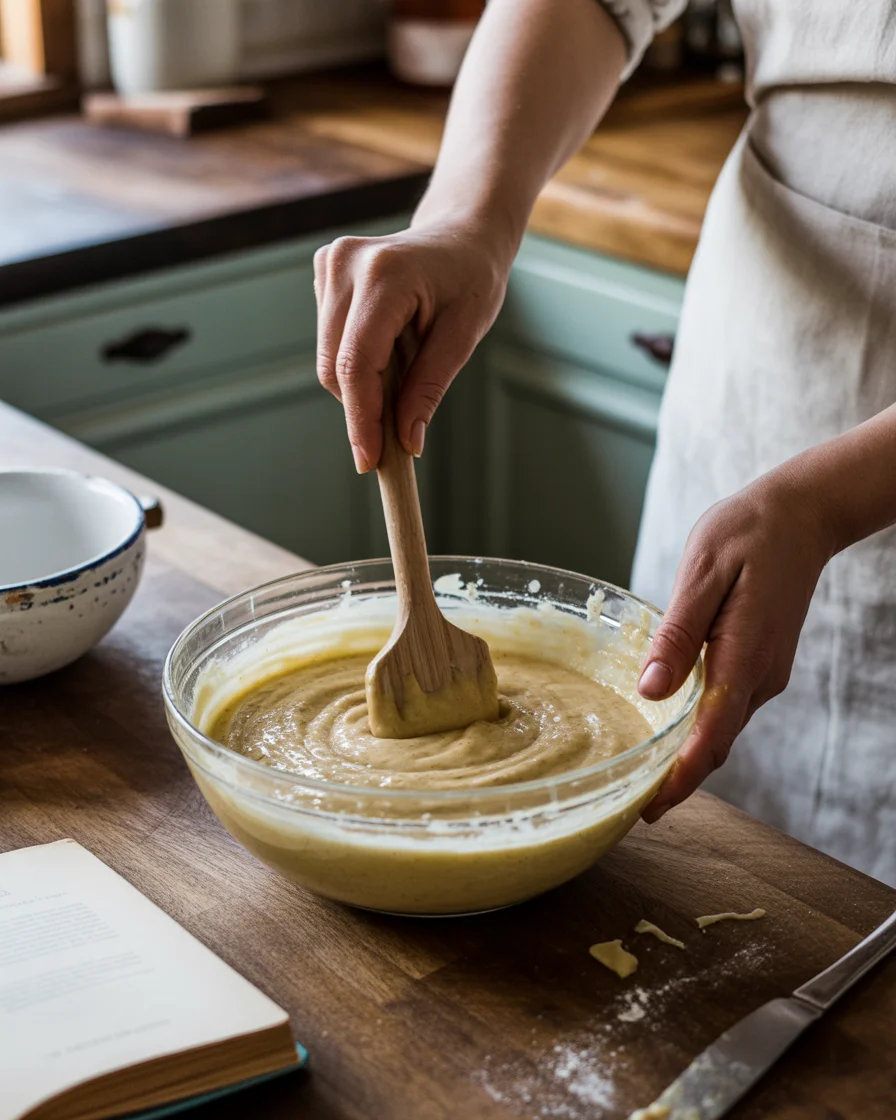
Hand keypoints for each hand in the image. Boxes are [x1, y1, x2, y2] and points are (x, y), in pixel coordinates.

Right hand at [313, 221, 509, 472]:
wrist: (462, 233)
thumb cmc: (471, 279)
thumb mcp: (463, 335)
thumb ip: (430, 387)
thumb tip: (406, 442)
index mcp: (385, 274)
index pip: (357, 362)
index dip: (361, 418)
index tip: (369, 460)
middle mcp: (346, 263)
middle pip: (336, 365)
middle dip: (361, 410)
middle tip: (393, 441)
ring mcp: (330, 265)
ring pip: (329, 358)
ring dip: (361, 385)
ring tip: (405, 370)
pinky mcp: (325, 274)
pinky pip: (331, 342)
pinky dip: (356, 363)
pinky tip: (390, 349)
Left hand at [638, 467, 836, 821]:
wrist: (801, 515)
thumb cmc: (748, 533)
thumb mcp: (703, 573)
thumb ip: (678, 634)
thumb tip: (651, 691)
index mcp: (743, 655)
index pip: (710, 735)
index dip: (680, 777)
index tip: (649, 808)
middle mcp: (759, 675)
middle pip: (717, 743)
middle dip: (679, 779)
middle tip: (632, 806)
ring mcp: (764, 672)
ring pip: (722, 729)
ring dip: (688, 757)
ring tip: (643, 777)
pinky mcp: (758, 663)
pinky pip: (727, 708)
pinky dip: (700, 730)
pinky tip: (669, 731)